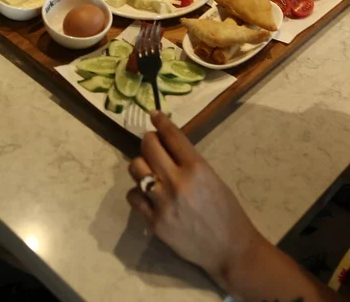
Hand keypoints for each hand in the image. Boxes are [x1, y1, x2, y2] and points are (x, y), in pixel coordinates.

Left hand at [127, 111, 260, 287]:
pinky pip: (133, 196)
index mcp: (197, 168)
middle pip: (148, 147)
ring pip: (135, 169)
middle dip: (148, 140)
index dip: (161, 121)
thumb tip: (166, 145)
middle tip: (152, 144)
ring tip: (150, 170)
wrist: (229, 249)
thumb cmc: (226, 210)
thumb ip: (188, 161)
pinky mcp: (154, 222)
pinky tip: (148, 194)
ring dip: (141, 165)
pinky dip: (138, 192)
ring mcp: (163, 203)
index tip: (154, 114)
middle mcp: (177, 182)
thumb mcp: (212, 177)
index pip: (172, 136)